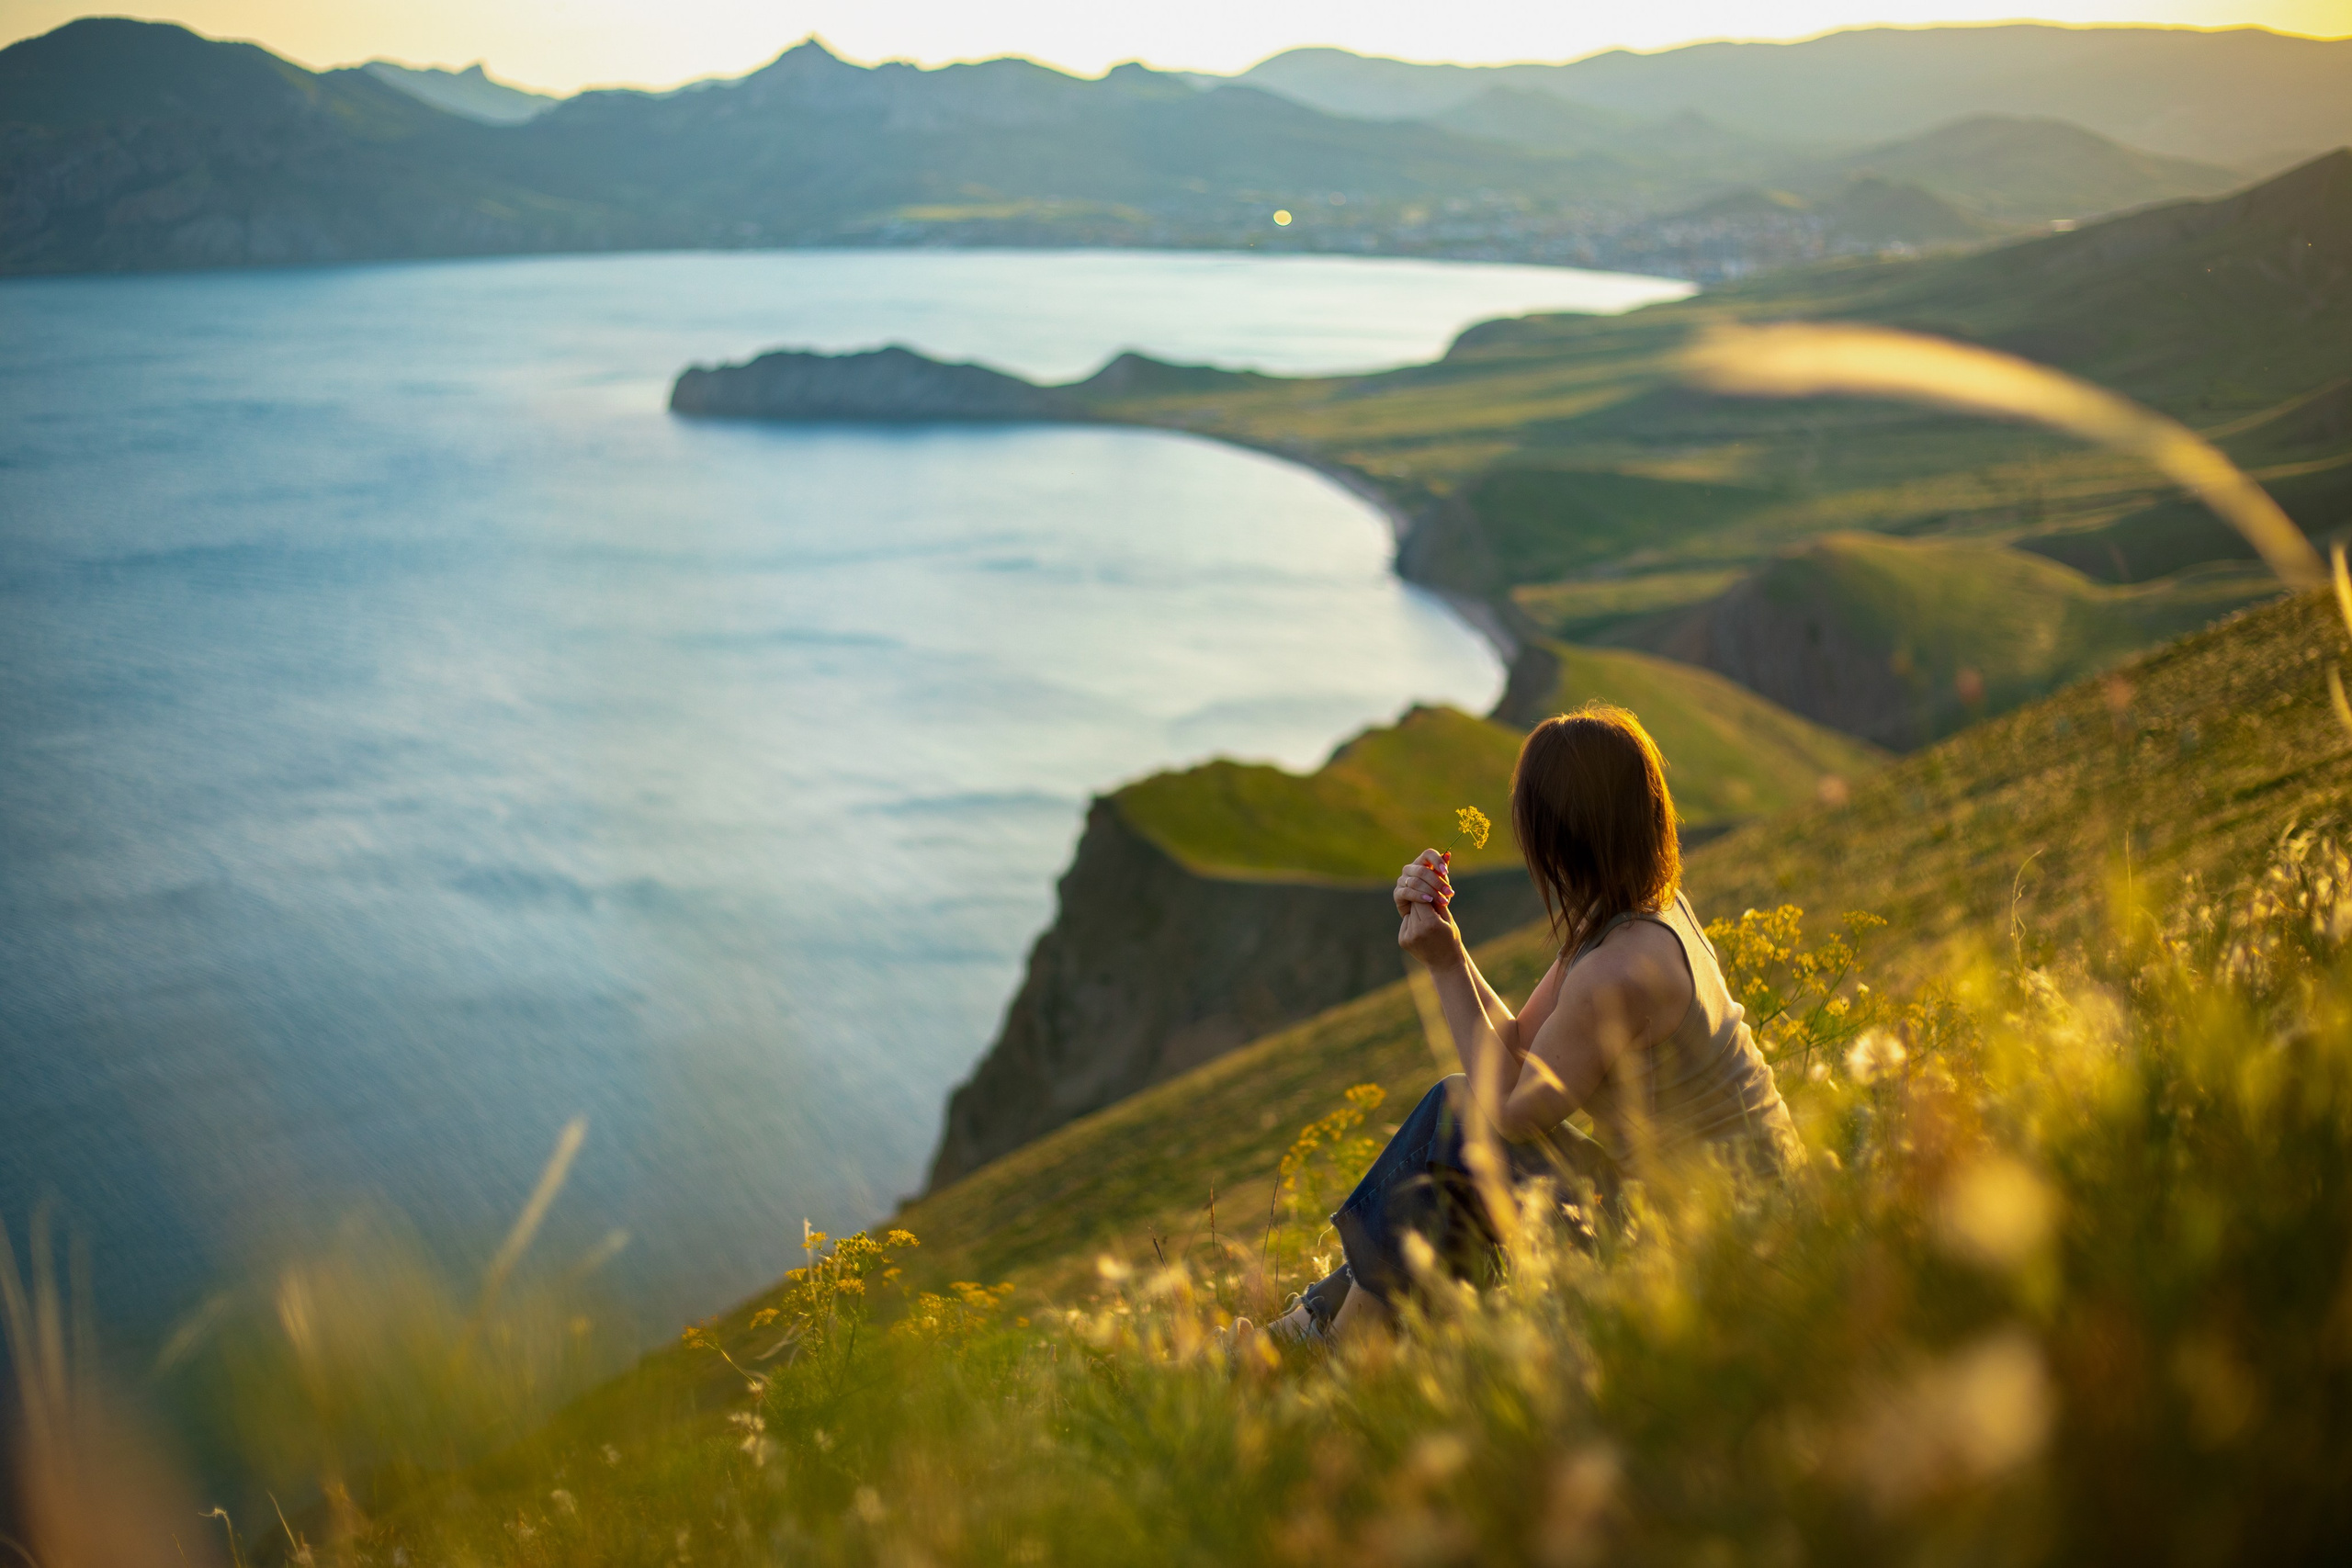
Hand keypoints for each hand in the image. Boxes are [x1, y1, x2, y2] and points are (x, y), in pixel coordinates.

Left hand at [1394, 849, 1461, 965]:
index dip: (1427, 891)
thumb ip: (1438, 900)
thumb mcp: (1448, 918)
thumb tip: (1433, 879)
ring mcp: (1408, 936)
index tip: (1431, 886)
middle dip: (1422, 897)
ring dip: (1417, 908)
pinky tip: (1422, 929)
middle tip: (1428, 896)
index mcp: (1430, 924)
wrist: (1445, 964)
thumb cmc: (1451, 938)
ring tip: (1428, 918)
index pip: (1423, 897)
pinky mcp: (1403, 940)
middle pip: (1415, 903)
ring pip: (1410, 911)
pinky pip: (1407, 922)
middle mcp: (1416, 930)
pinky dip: (1413, 920)